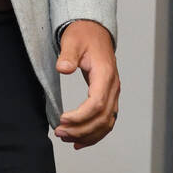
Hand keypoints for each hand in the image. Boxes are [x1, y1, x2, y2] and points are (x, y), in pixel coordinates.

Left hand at [54, 20, 119, 148]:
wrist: (94, 30)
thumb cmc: (83, 34)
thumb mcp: (73, 40)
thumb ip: (68, 54)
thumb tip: (62, 68)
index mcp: (105, 73)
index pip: (97, 103)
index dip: (81, 116)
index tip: (63, 120)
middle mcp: (113, 86)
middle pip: (102, 118)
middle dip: (81, 130)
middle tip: (59, 132)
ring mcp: (113, 93)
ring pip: (106, 124)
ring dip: (87, 135)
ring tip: (66, 138)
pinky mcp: (109, 97)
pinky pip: (106, 121)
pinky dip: (95, 134)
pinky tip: (80, 141)